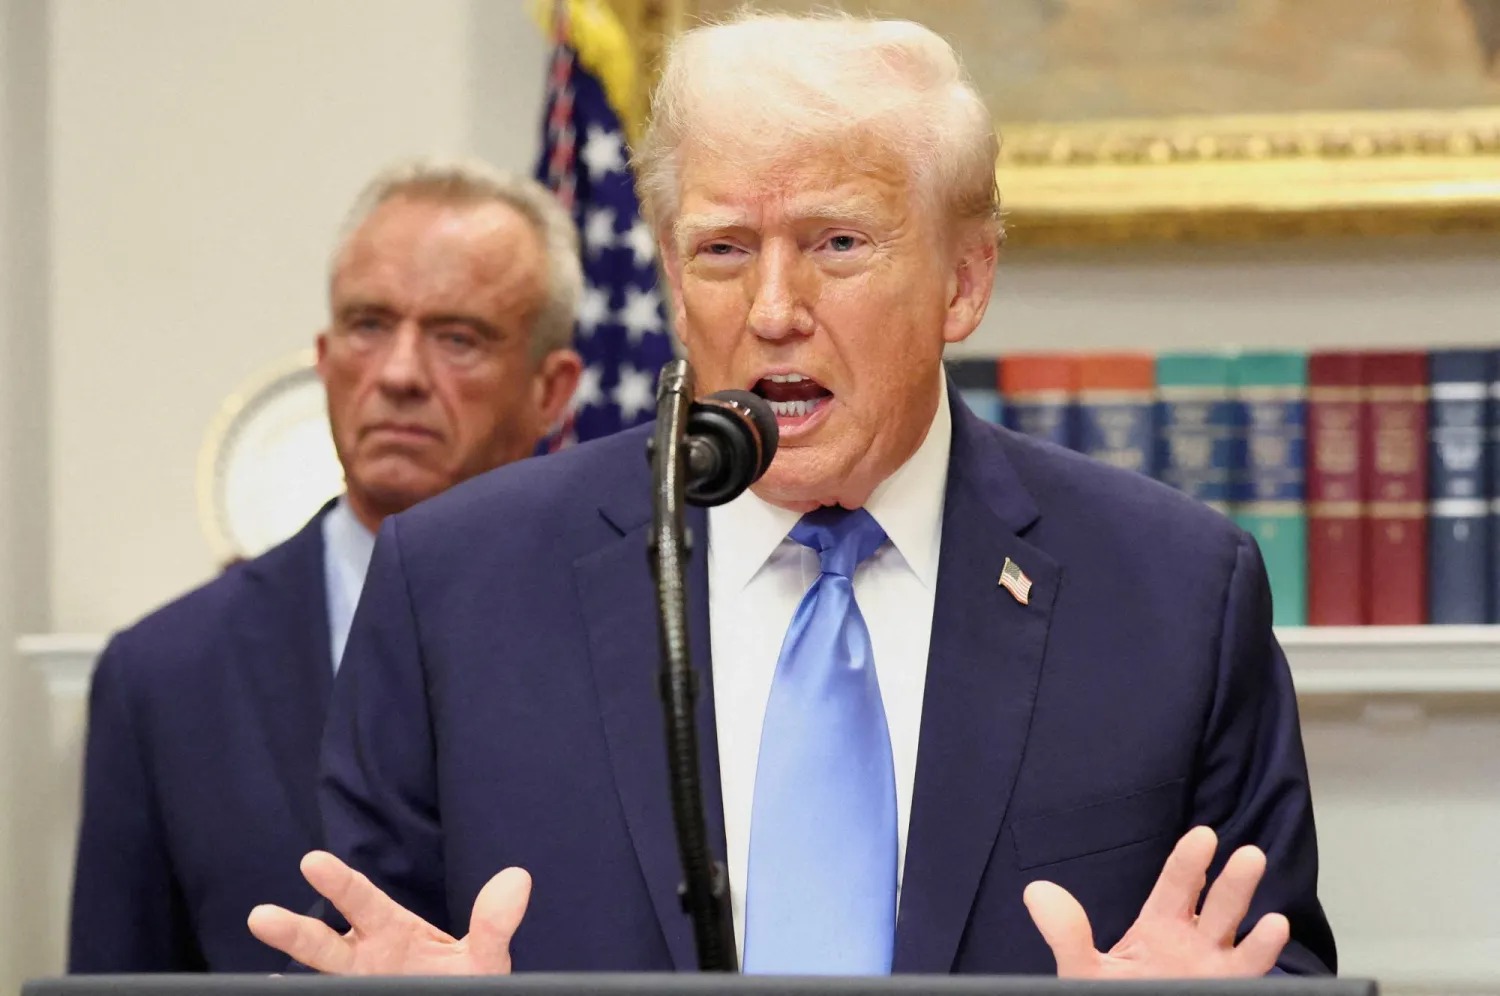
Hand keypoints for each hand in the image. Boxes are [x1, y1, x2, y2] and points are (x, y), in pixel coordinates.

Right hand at [247, 851, 530, 973]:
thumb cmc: (466, 982)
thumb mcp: (485, 958)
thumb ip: (494, 923)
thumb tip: (517, 879)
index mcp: (392, 932)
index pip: (364, 901)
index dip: (341, 882)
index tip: (314, 861)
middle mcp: (365, 957)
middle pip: (325, 944)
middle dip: (296, 930)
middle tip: (262, 916)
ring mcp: (357, 983)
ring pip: (321, 972)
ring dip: (292, 964)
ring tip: (266, 965)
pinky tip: (278, 989)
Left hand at [1023, 825, 1288, 977]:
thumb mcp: (1084, 970)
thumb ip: (1067, 933)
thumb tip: (1037, 891)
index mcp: (1160, 927)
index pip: (1176, 885)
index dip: (1189, 861)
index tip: (1202, 835)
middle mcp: (1193, 942)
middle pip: (1218, 903)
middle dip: (1232, 880)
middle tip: (1248, 852)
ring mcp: (1214, 967)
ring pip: (1238, 932)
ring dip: (1252, 907)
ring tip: (1261, 884)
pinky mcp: (1228, 989)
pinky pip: (1249, 970)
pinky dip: (1262, 950)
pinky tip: (1273, 928)